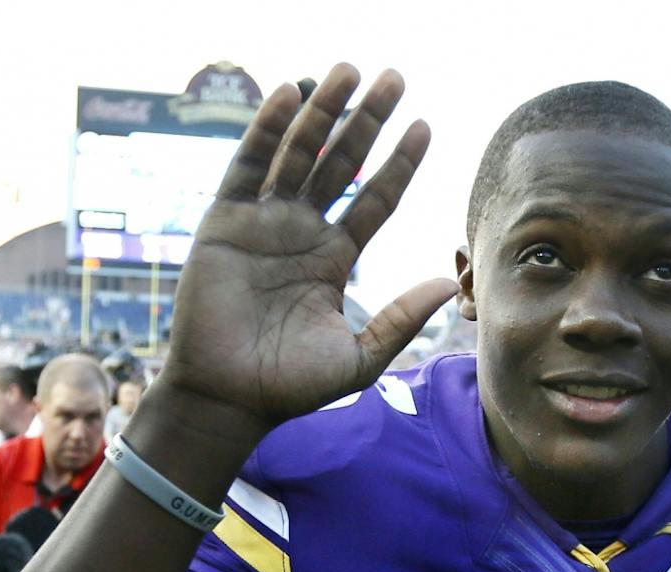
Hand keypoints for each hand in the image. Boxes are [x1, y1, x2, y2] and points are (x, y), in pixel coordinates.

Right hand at [153, 65, 454, 438]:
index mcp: (334, 259)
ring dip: (322, 112)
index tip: (424, 126)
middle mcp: (301, 233)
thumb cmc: (288, 387)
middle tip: (394, 78)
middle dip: (366, 121)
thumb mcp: (358, 358)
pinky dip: (266, 130)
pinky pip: (248, 166)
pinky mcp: (224, 222)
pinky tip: (289, 94)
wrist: (226, 399)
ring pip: (298, 154)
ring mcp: (262, 223)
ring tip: (347, 72)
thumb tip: (445, 283)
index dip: (399, 163)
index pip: (374, 199)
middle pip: (341, 163)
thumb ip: (399, 320)